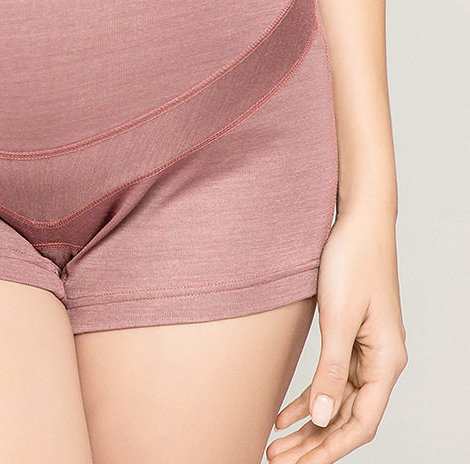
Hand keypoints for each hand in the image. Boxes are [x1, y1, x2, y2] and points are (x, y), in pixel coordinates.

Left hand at [266, 205, 407, 462]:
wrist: (357, 223)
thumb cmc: (353, 262)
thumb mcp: (339, 317)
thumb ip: (331, 369)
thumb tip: (322, 418)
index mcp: (386, 362)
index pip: (361, 423)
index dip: (330, 448)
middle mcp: (380, 362)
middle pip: (347, 417)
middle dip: (314, 444)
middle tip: (275, 459)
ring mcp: (365, 351)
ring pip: (336, 402)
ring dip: (308, 425)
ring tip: (276, 444)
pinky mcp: (349, 337)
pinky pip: (330, 379)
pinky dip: (308, 398)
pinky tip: (283, 412)